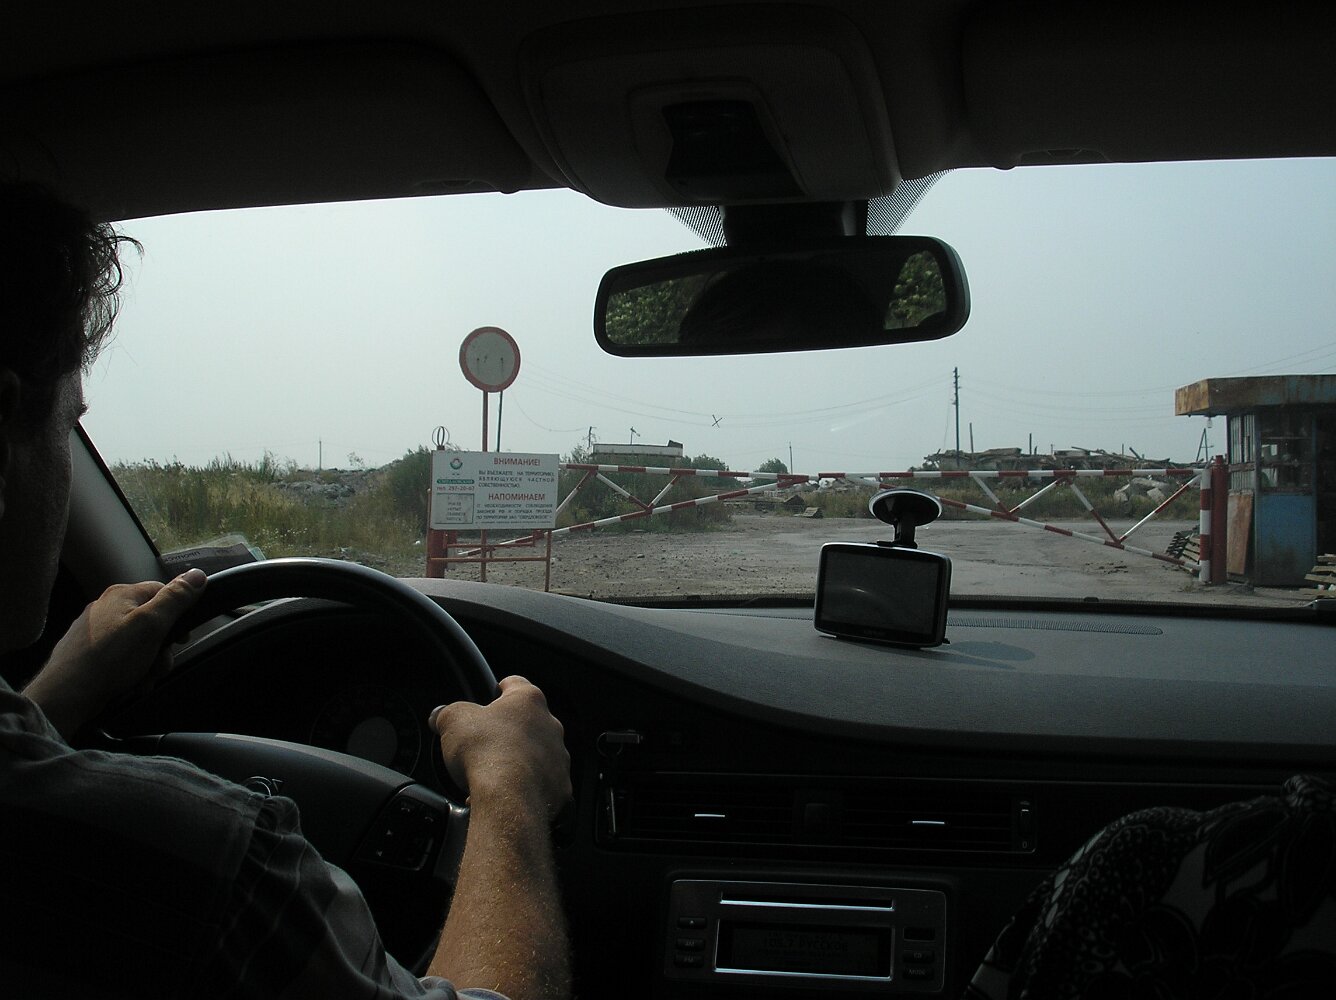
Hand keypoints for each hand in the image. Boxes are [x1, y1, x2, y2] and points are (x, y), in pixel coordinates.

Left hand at [23, 568, 206, 738]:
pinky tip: (131, 684)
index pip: (164, 592)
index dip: (179, 614)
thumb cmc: (110, 658)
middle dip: (162, 647)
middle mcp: (107, 607)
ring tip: (143, 679)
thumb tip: (198, 574)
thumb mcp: (151, 625)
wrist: (66, 694)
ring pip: (138, 642)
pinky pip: (121, 656)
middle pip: (152, 621)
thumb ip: (176, 599)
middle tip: (160, 665)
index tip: (183, 638)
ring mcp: (95, 629)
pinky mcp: (88, 651)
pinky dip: (131, 670)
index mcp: (122, 594)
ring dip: (149, 663)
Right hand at [430, 675, 571, 820]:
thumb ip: (447, 712)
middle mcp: (550, 725)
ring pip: (535, 754)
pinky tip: (502, 794)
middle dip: (506, 733)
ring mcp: (558, 757)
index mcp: (528, 701)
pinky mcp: (560, 786)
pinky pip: (540, 784)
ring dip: (516, 761)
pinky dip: (523, 788)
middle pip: (527, 722)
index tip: (491, 696)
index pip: (515, 684)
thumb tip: (441, 717)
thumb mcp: (453, 720)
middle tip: (484, 745)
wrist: (509, 798)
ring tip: (492, 775)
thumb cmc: (486, 752)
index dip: (499, 689)